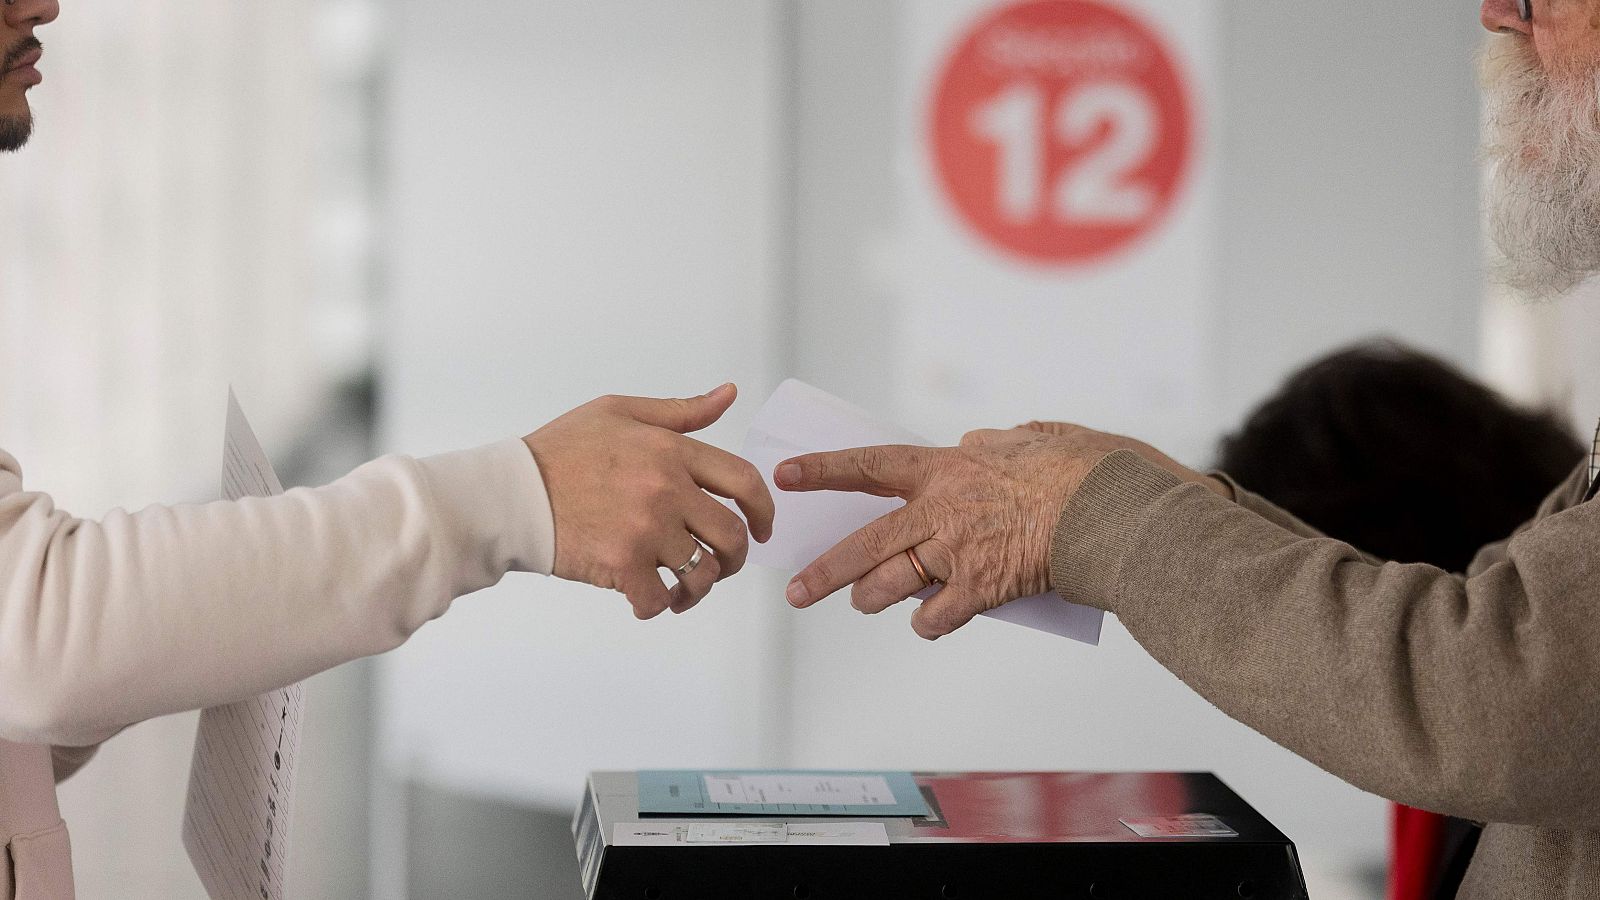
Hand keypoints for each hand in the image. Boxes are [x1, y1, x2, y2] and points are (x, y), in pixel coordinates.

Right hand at [524, 384, 773, 619]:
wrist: (511, 492)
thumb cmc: (561, 451)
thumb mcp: (620, 412)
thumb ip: (681, 412)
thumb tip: (729, 395)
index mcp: (671, 451)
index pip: (744, 481)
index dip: (764, 510)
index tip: (762, 529)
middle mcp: (666, 489)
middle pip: (732, 535)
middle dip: (735, 558)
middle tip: (721, 565)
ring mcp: (646, 529)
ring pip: (702, 573)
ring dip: (698, 588)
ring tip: (683, 589)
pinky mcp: (621, 564)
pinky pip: (660, 598)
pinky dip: (659, 605)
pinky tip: (650, 599)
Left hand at [775, 424, 1225, 639]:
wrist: (1114, 507)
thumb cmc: (1083, 466)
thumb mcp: (1032, 435)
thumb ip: (993, 440)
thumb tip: (972, 440)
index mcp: (948, 466)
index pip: (870, 465)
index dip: (824, 470)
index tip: (785, 473)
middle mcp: (940, 510)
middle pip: (865, 544)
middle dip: (825, 571)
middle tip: (796, 591)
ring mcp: (958, 552)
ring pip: (891, 585)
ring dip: (872, 598)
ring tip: (862, 603)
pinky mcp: (982, 589)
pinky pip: (937, 617)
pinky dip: (929, 624)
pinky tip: (928, 624)